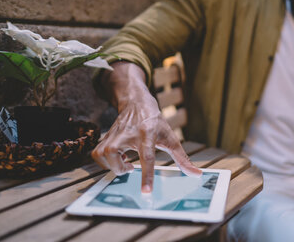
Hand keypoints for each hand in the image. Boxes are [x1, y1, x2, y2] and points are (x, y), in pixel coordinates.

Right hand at [92, 62, 200, 192]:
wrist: (137, 102)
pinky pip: (97, 154)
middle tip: (130, 168)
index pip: (147, 157)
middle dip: (119, 168)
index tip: (146, 192)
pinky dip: (105, 160)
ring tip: (124, 162)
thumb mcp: (170, 137)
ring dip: (112, 165)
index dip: (147, 175)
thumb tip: (197, 174)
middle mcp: (128, 132)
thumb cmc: (155, 122)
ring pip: (101, 155)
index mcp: (148, 133)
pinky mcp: (105, 136)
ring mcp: (114, 133)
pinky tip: (117, 157)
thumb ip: (182, 158)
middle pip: (113, 155)